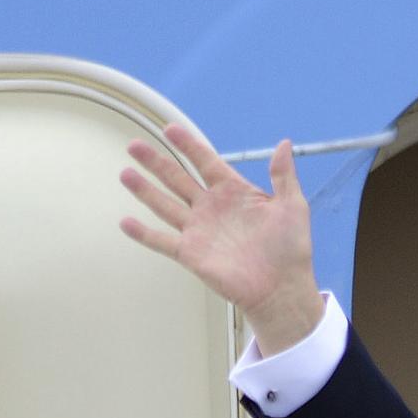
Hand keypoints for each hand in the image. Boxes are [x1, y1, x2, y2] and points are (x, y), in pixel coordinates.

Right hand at [120, 123, 323, 353]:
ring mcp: (199, 231)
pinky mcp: (191, 254)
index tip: (169, 129)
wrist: (282, 289)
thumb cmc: (291, 250)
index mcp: (233, 191)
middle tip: (134, 145)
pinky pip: (162, 241)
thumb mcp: (292, 205)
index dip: (187, 145)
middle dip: (156, 161)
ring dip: (144, 189)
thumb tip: (284, 144)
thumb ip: (283, 175)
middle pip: (177, 178)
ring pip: (165, 204)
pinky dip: (143, 233)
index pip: (204, 161)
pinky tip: (125, 222)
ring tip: (125, 173)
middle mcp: (211, 208)